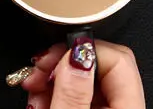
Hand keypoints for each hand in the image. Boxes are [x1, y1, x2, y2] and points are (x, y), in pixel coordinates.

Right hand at [19, 35, 145, 108]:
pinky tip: (40, 101)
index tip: (55, 54)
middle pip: (99, 66)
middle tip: (37, 70)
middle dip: (62, 63)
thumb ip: (72, 91)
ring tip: (33, 89)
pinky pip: (77, 96)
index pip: (119, 59)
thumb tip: (75, 53)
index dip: (85, 51)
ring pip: (84, 80)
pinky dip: (54, 93)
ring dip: (52, 79)